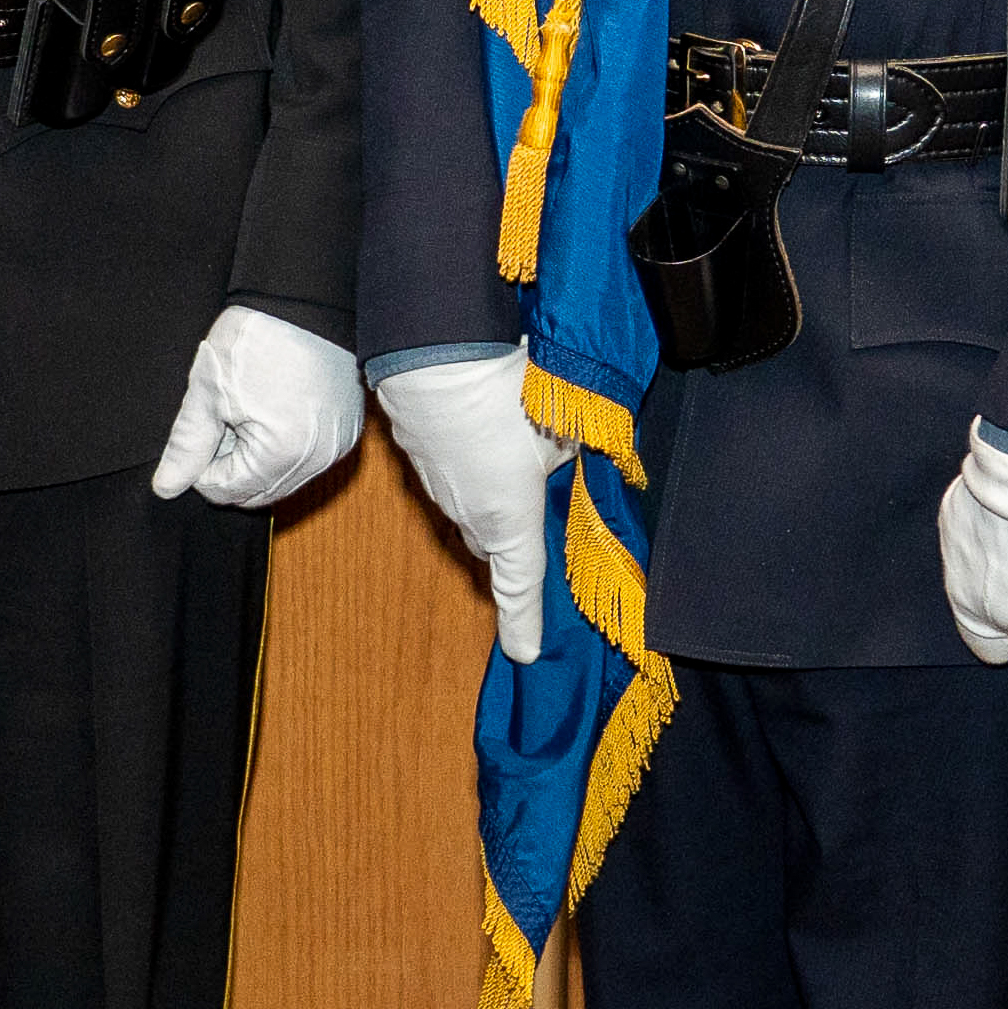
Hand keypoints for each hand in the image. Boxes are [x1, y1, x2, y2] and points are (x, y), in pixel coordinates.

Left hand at [151, 307, 362, 510]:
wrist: (305, 297)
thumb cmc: (257, 337)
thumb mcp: (208, 391)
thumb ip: (188, 445)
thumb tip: (166, 487)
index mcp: (281, 453)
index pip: (226, 490)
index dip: (203, 465)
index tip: (203, 428)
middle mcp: (317, 459)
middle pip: (258, 492)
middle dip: (232, 465)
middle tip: (223, 420)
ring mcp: (338, 445)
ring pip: (282, 478)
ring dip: (258, 457)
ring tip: (248, 410)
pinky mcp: (348, 430)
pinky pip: (308, 459)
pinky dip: (285, 446)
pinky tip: (274, 408)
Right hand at [375, 350, 568, 659]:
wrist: (433, 355)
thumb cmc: (507, 403)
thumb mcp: (565, 433)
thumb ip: (579, 459)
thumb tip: (588, 459)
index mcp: (508, 520)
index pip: (519, 585)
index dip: (523, 622)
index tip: (526, 653)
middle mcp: (468, 513)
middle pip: (494, 544)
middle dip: (515, 543)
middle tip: (542, 519)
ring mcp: (438, 486)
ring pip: (472, 507)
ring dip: (493, 497)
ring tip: (516, 457)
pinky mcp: (419, 456)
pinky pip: (451, 478)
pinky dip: (470, 467)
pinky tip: (484, 432)